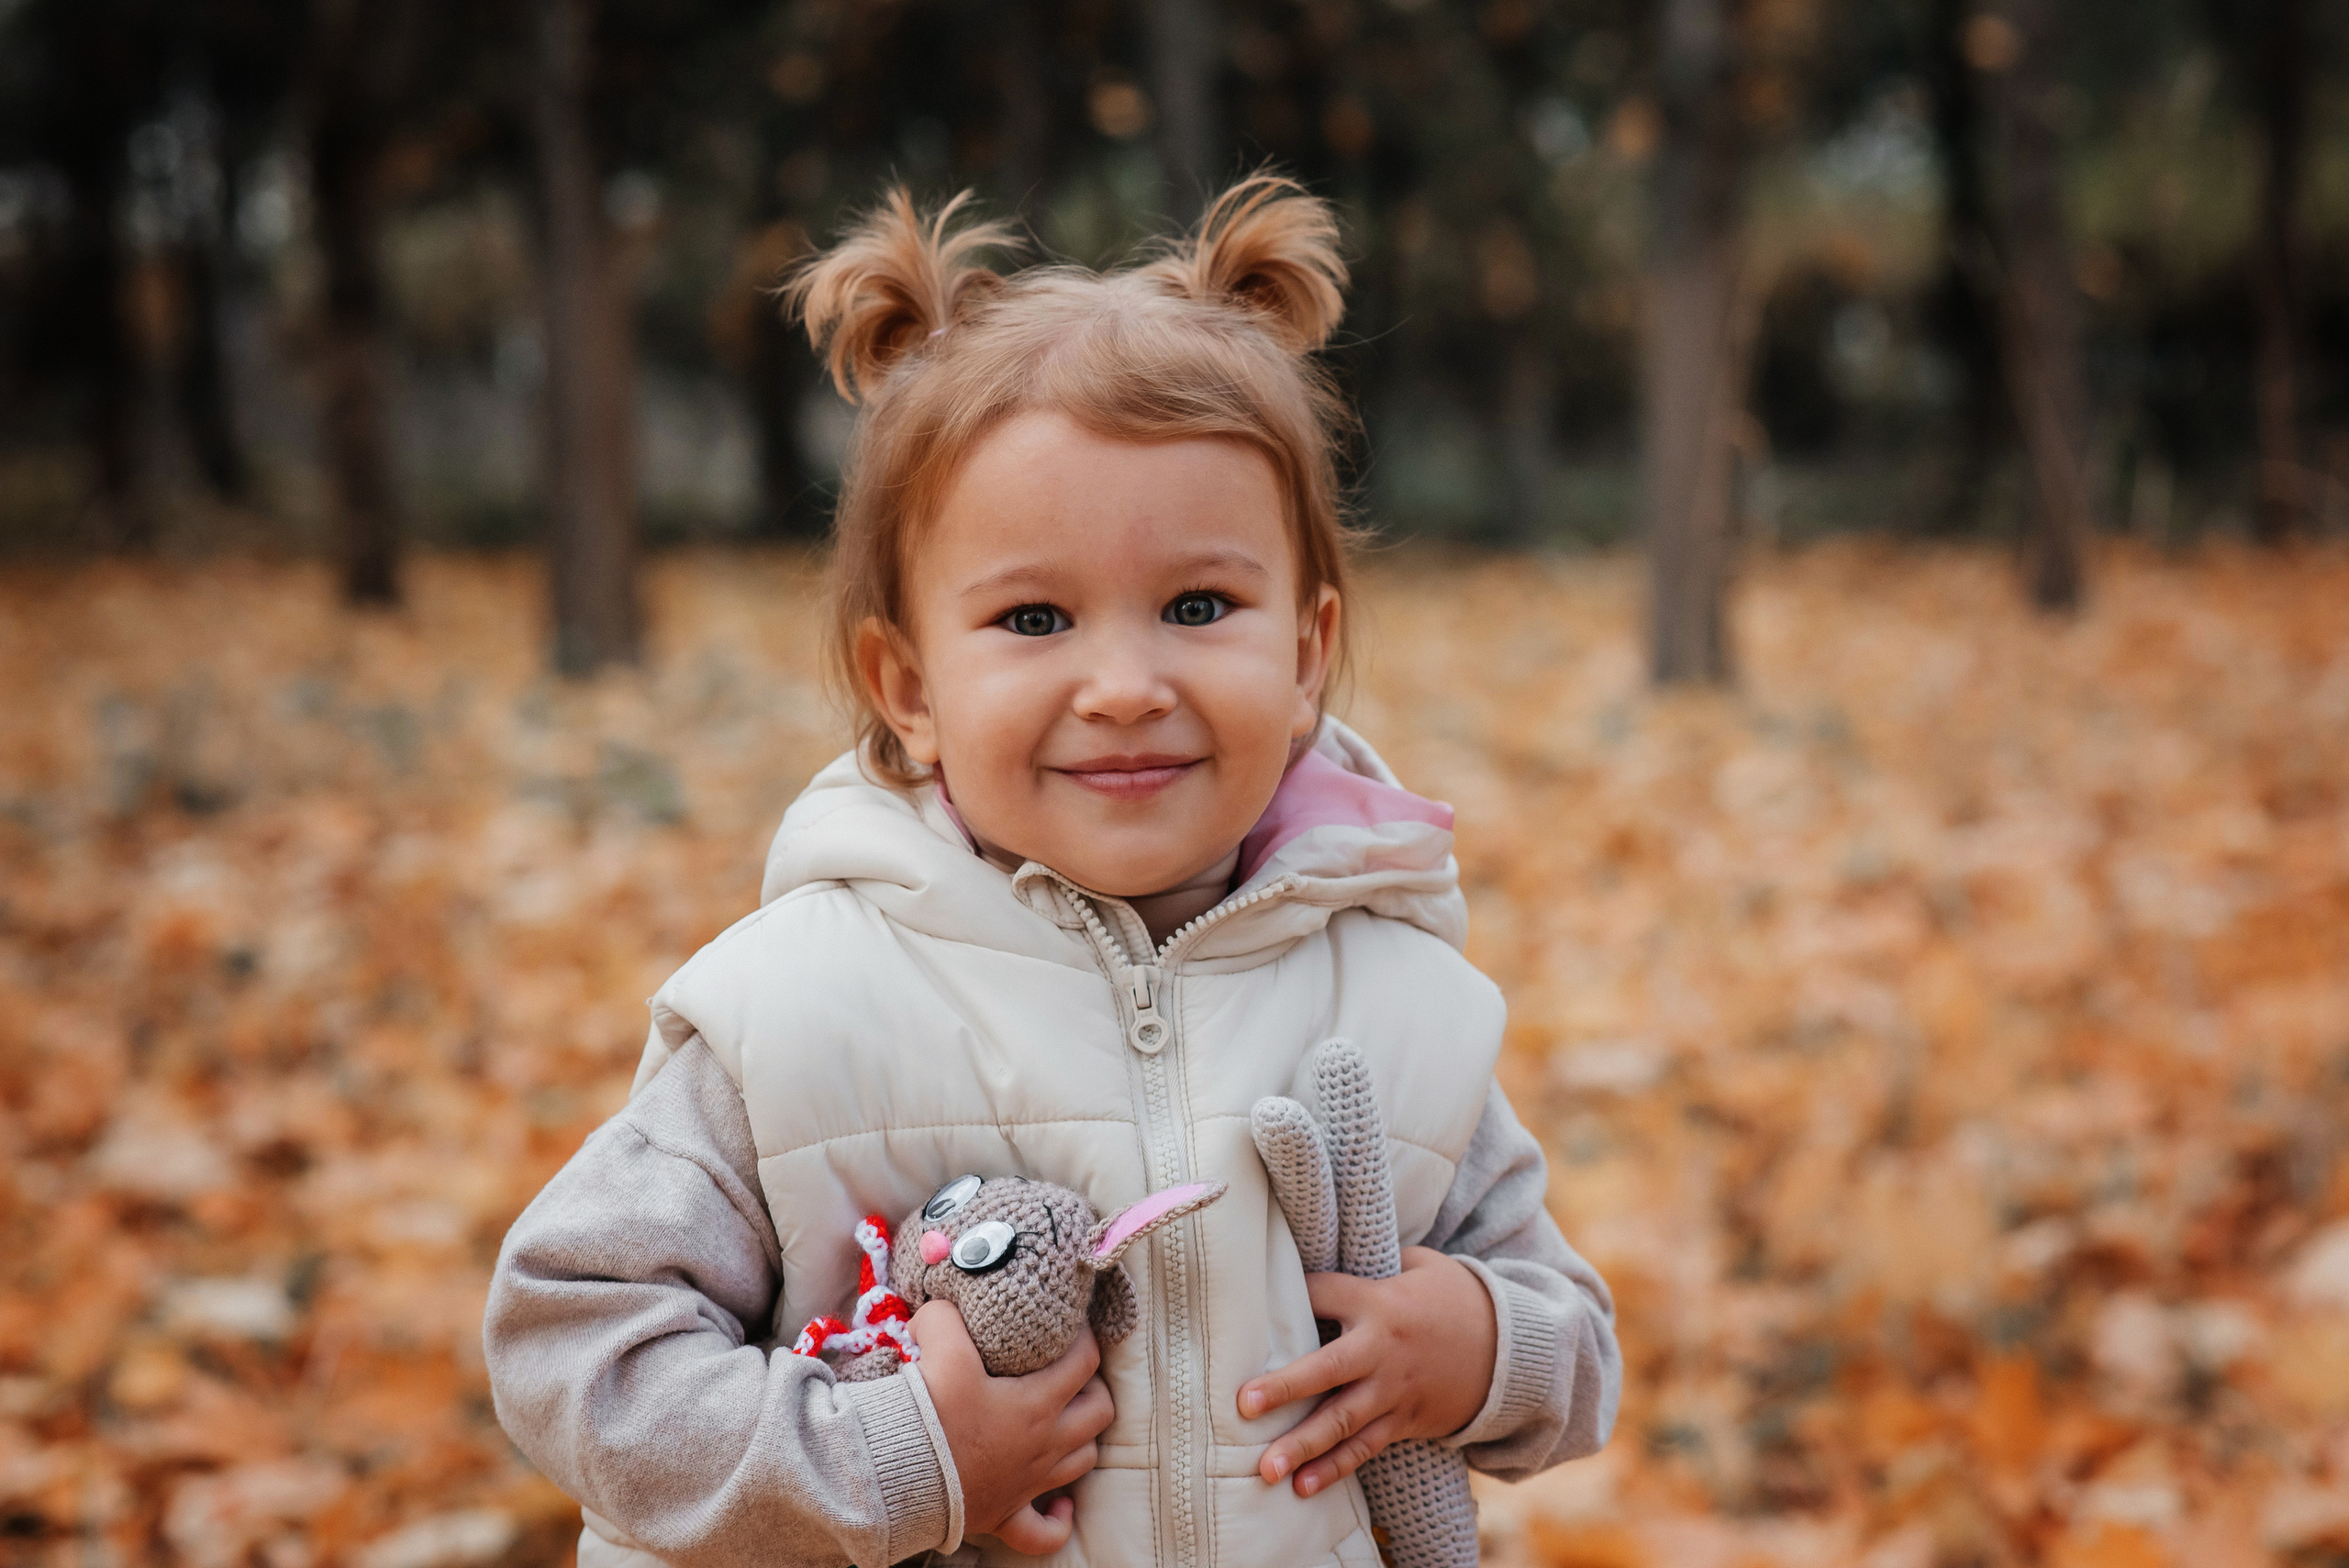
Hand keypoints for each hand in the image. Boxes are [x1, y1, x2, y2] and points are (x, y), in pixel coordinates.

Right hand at [909, 1301, 1113, 1553]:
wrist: (897, 1476)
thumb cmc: (928, 1414)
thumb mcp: (940, 1348)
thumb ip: (947, 1317)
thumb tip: (945, 1305)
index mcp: (1037, 1403)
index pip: (1085, 1361)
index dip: (1085, 1337)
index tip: (1071, 1325)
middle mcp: (1043, 1444)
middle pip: (1098, 1412)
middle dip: (1094, 1388)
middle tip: (1073, 1372)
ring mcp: (1028, 1484)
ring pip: (1082, 1461)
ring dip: (1082, 1440)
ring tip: (1067, 1422)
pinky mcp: (1004, 1516)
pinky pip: (1044, 1533)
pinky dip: (1057, 1520)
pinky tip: (1059, 1506)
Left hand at [1237, 1248, 1495, 1497]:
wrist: (1511, 1349)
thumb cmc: (1454, 1297)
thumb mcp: (1420, 1265)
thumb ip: (1376, 1262)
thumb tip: (1331, 1247)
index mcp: (1379, 1301)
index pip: (1321, 1294)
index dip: (1290, 1295)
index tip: (1252, 1303)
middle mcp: (1382, 1349)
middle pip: (1327, 1369)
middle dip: (1284, 1388)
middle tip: (1244, 1404)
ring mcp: (1394, 1390)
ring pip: (1343, 1421)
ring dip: (1303, 1446)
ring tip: (1265, 1469)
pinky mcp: (1405, 1420)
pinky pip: (1365, 1447)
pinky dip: (1335, 1469)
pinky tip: (1303, 1487)